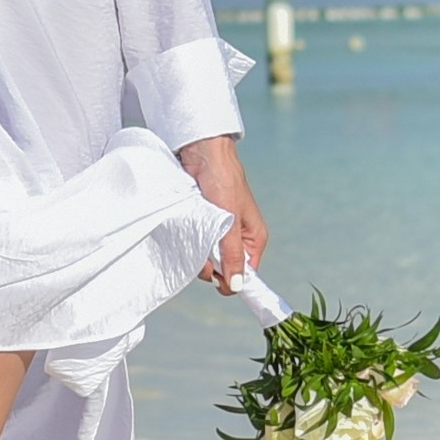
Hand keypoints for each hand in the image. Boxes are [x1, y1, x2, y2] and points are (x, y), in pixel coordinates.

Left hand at [179, 136, 266, 293]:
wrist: (202, 153)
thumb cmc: (223, 180)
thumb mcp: (230, 221)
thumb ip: (232, 254)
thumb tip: (237, 285)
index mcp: (253, 238)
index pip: (247, 273)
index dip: (231, 280)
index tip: (215, 279)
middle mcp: (238, 238)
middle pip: (225, 269)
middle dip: (211, 267)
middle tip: (200, 254)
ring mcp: (219, 232)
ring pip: (208, 258)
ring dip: (197, 254)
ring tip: (192, 236)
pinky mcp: (203, 225)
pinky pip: (196, 244)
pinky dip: (190, 242)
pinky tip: (186, 232)